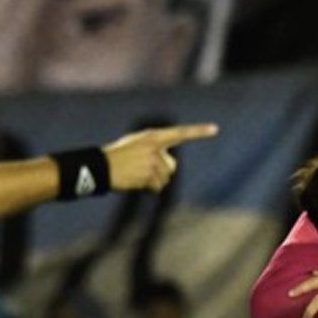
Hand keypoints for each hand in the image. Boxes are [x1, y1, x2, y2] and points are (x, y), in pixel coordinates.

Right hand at [102, 123, 218, 192]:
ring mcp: (153, 161)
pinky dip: (148, 188)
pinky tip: (136, 181)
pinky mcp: (149, 174)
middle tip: (144, 169)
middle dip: (162, 172)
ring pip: (165, 179)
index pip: (180, 133)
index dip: (198, 132)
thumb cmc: (119, 156)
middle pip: (172, 167)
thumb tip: (170, 168)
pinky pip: (157, 187)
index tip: (215, 130)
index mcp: (153, 136)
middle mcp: (156, 147)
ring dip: (153, 181)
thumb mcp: (137, 145)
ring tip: (136, 175)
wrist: (102, 166)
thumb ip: (156, 150)